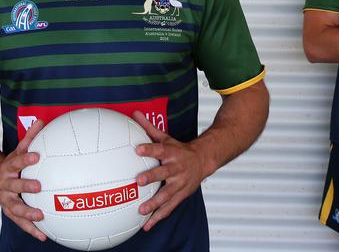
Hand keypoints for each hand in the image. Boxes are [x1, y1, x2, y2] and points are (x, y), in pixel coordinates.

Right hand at [0, 119, 46, 241]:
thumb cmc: (11, 162)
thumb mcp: (19, 148)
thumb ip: (31, 136)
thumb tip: (42, 120)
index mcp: (8, 167)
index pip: (17, 161)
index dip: (26, 158)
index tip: (37, 156)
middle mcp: (5, 184)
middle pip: (14, 185)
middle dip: (25, 186)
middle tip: (38, 187)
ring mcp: (6, 199)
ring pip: (15, 208)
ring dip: (27, 213)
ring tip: (40, 217)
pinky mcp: (10, 211)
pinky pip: (20, 222)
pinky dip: (31, 229)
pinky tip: (44, 236)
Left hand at [132, 111, 205, 230]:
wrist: (204, 161)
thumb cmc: (180, 150)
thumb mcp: (166, 138)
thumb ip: (149, 128)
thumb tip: (135, 113)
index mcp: (172, 153)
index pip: (160, 150)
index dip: (149, 150)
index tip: (137, 149)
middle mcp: (177, 168)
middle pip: (164, 172)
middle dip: (152, 177)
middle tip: (139, 181)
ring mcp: (180, 183)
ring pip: (167, 194)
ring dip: (154, 202)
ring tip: (141, 209)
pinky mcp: (181, 195)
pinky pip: (169, 208)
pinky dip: (158, 217)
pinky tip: (147, 225)